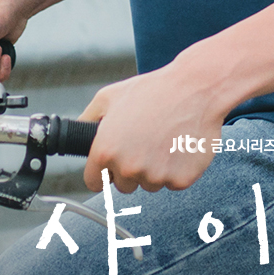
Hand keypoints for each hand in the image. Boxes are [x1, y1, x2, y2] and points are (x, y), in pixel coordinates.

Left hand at [77, 65, 229, 193]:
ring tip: (164, 138)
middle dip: (131, 168)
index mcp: (105, 151)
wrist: (196, 88)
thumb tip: (76, 133)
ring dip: (155, 169)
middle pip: (123, 186)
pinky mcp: (180, 180)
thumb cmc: (153, 90)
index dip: (103, 170)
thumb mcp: (109, 97)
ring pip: (149, 184)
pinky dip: (177, 169)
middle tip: (145, 141)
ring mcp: (155, 176)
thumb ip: (87, 119)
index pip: (94, 181)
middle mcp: (128, 168)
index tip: (113, 163)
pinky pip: (173, 183)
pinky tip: (180, 144)